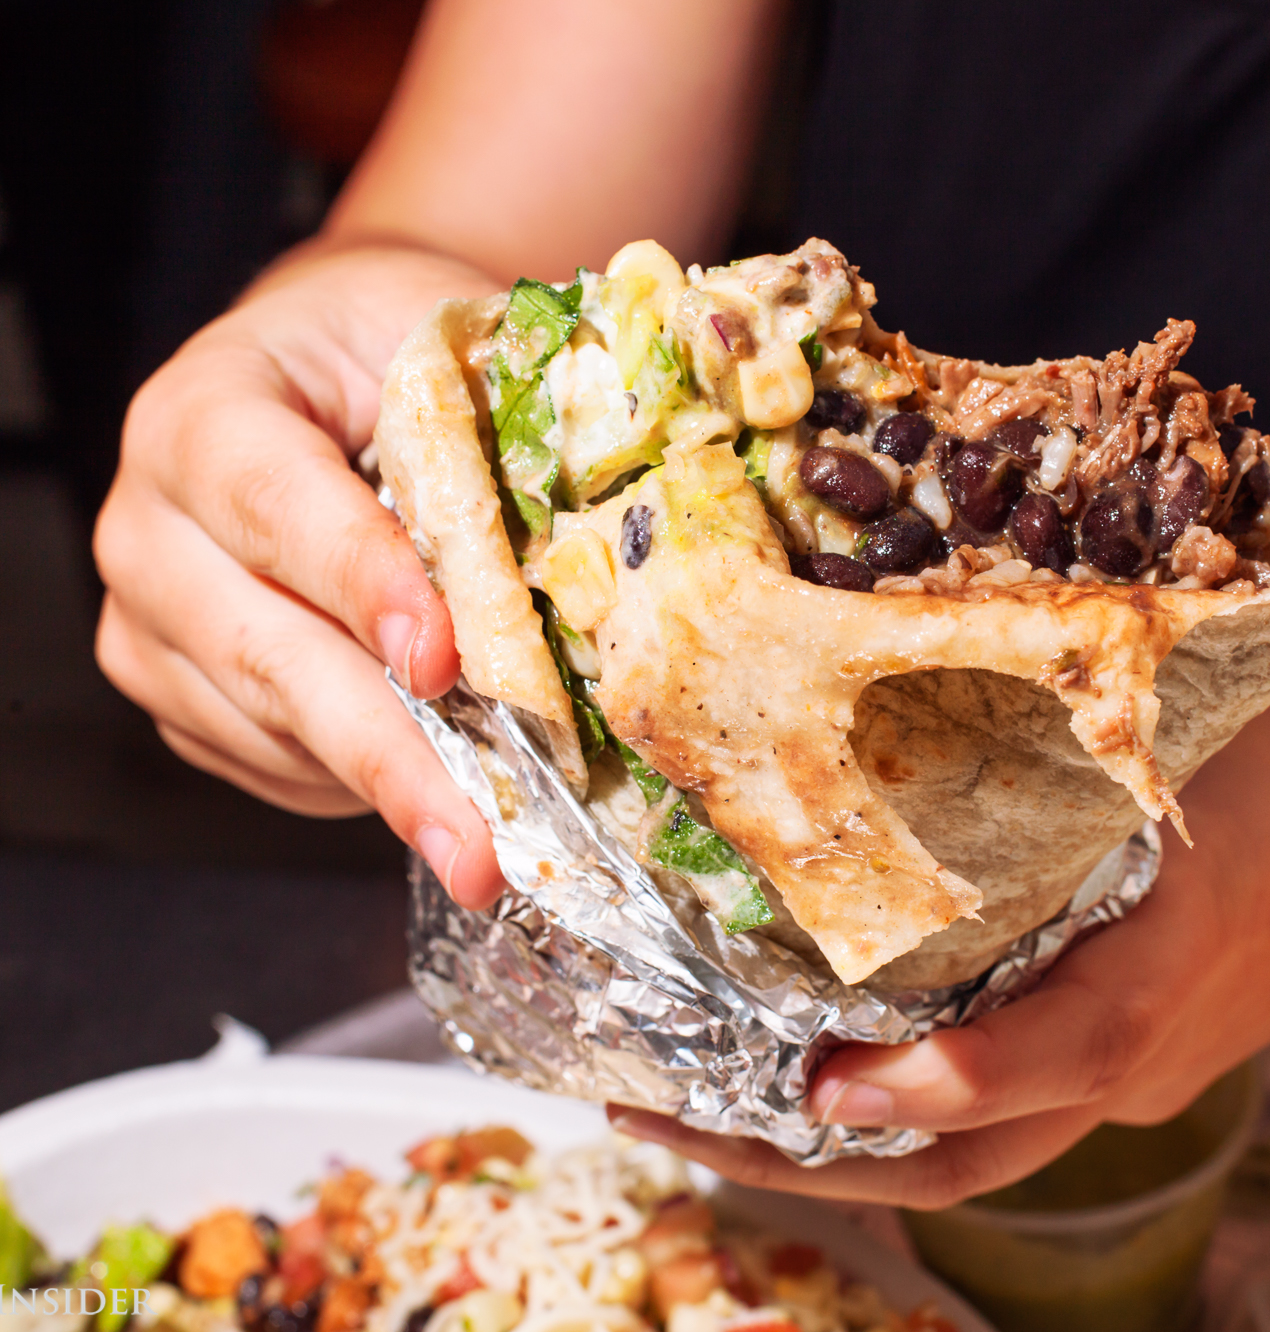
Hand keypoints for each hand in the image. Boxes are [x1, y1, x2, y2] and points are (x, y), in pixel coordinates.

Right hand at [93, 243, 509, 906]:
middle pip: (266, 649)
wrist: (323, 370)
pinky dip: (356, 783)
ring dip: (388, 785)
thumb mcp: (433, 338)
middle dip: (389, 750)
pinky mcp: (174, 688)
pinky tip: (435, 783)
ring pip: (268, 724)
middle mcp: (149, 524)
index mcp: (206, 412)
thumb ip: (484, 415)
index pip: (275, 503)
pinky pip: (267, 763)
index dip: (363, 584)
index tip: (444, 661)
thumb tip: (605, 507)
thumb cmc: (386, 353)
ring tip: (491, 842)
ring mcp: (150, 619)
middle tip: (478, 840)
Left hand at [609, 617, 1269, 1205]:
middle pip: (960, 1157)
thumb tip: (895, 615)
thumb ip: (1082, 680)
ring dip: (837, 1141)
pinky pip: (1010, 1107)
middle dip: (802, 1150)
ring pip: (975, 1151)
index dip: (898, 1087)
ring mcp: (1145, 1066)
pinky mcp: (1147, 1052)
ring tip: (704, 1098)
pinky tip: (824, 1047)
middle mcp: (1142, 1047)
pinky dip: (907, 1105)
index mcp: (1165, 959)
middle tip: (657, 1108)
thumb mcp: (1224, 686)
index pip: (1017, 1066)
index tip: (791, 1077)